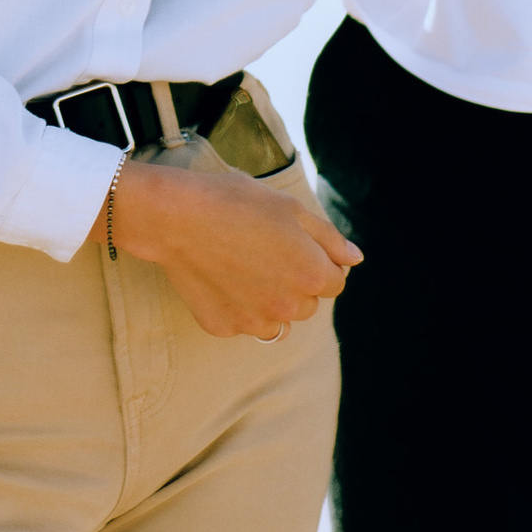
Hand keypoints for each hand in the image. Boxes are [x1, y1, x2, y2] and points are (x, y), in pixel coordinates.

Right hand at [101, 147, 360, 339]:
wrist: (176, 217)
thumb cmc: (235, 203)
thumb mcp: (291, 209)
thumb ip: (330, 238)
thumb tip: (355, 259)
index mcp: (311, 275)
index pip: (336, 280)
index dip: (318, 259)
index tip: (293, 242)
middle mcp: (288, 308)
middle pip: (307, 303)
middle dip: (295, 281)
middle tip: (265, 250)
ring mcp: (254, 322)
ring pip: (278, 319)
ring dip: (270, 301)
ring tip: (243, 267)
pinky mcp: (224, 327)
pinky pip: (243, 323)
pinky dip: (238, 306)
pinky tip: (220, 278)